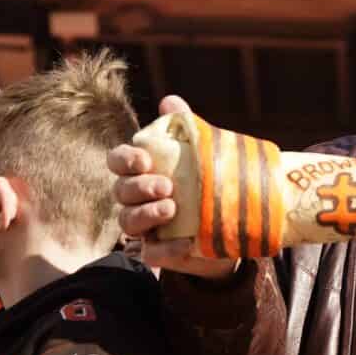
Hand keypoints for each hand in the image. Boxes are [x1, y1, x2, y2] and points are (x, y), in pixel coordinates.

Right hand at [108, 94, 237, 280]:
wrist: (236, 225)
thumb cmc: (209, 181)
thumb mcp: (202, 153)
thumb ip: (184, 127)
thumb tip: (169, 100)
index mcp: (143, 170)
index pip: (118, 161)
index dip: (125, 160)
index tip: (145, 160)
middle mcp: (137, 198)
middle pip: (121, 191)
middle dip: (139, 187)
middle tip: (166, 186)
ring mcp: (146, 227)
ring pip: (128, 222)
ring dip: (146, 214)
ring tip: (171, 209)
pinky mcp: (160, 252)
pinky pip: (152, 254)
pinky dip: (167, 249)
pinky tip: (186, 242)